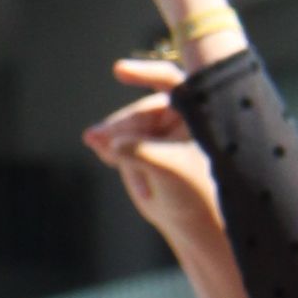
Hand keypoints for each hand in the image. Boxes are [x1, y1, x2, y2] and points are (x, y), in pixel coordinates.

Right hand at [87, 66, 252, 297]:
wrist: (197, 227)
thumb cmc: (196, 195)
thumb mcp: (167, 170)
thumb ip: (135, 152)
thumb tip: (99, 138)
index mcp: (199, 114)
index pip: (170, 81)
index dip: (145, 73)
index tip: (119, 70)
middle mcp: (180, 119)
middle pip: (142, 112)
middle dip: (121, 124)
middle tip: (98, 137)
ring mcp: (161, 136)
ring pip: (128, 129)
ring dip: (114, 138)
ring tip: (98, 145)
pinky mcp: (145, 152)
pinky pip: (122, 144)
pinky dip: (111, 147)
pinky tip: (101, 150)